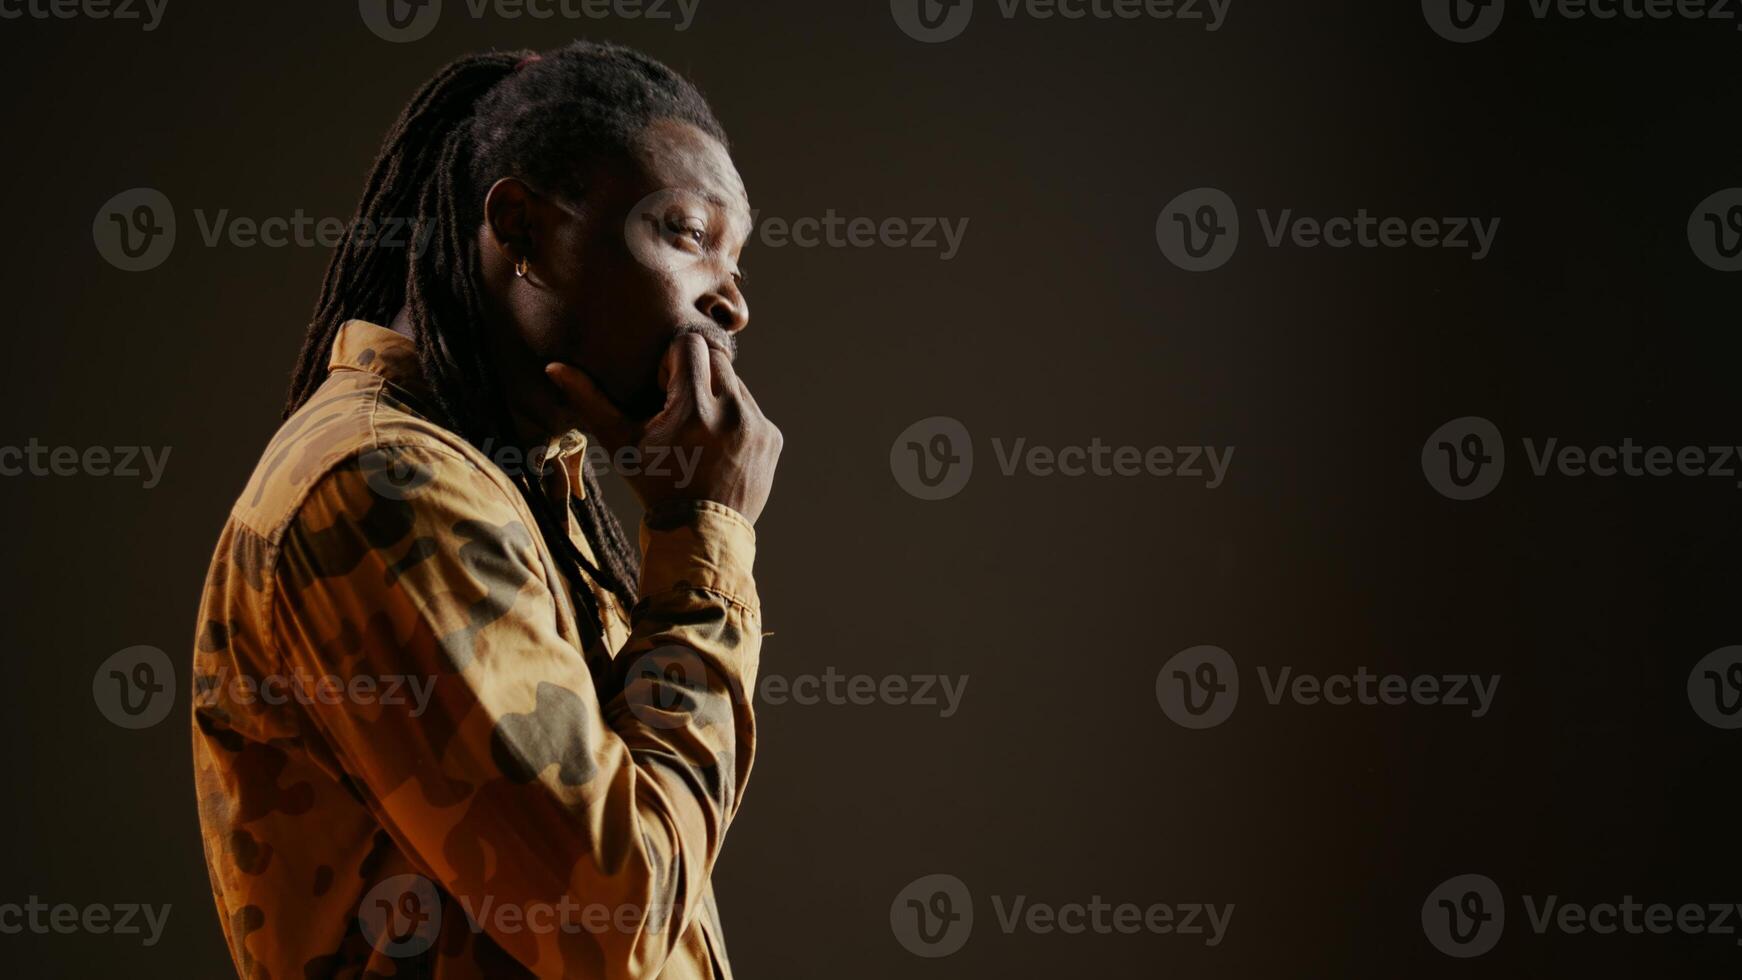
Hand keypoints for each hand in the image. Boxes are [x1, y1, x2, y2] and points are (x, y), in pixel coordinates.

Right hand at [545, 333, 781, 524]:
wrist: (700, 535)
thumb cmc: (654, 486)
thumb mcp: (621, 444)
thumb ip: (591, 401)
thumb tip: (554, 367)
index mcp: (694, 409)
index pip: (689, 345)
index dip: (671, 363)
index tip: (662, 389)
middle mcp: (732, 412)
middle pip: (716, 358)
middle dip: (695, 374)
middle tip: (678, 406)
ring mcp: (757, 425)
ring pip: (735, 383)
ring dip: (716, 396)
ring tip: (698, 431)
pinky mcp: (772, 438)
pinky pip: (752, 409)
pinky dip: (734, 419)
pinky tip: (717, 447)